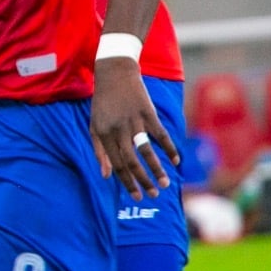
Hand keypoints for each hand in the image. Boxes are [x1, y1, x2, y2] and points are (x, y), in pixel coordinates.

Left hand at [91, 57, 176, 197]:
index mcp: (103, 134)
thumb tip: (106, 176)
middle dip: (143, 181)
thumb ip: (99, 151)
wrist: (114, 73)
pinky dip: (169, 148)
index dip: (127, 182)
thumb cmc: (103, 103)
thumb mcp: (94, 125)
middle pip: (131, 161)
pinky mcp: (148, 113)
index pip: (116, 164)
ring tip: (165, 184)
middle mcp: (118, 130)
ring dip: (157, 169)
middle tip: (153, 196)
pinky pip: (161, 134)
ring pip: (147, 151)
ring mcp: (134, 121)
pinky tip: (176, 161)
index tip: (137, 197)